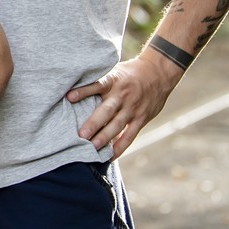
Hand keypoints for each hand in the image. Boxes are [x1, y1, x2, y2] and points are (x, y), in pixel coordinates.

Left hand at [65, 54, 180, 158]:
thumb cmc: (129, 73)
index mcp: (114, 81)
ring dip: (104, 137)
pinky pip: (130, 136)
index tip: (69, 97)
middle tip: (81, 135)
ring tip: (92, 148)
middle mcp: (122, 96)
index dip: (84, 91)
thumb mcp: (114, 71)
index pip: (97, 84)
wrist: (158, 73)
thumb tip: (73, 91)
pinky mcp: (141, 119)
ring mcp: (132, 109)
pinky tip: (109, 156)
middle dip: (94, 123)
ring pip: (117, 125)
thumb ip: (99, 81)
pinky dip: (120, 147)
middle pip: (107, 111)